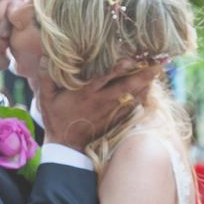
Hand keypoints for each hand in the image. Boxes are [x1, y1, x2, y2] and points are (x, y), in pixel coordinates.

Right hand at [37, 57, 156, 150]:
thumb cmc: (56, 118)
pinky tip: (151, 87)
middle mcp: (102, 102)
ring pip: (133, 96)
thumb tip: (45, 56)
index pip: (104, 79)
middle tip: (158, 64)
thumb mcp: (46, 98)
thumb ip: (45, 77)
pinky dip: (143, 96)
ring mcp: (111, 111)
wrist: (66, 146)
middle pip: (126, 87)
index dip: (118, 70)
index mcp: (86, 94)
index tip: (130, 60)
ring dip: (146, 84)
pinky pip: (133, 107)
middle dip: (142, 76)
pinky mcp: (116, 118)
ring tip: (158, 70)